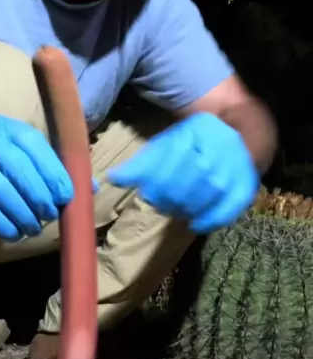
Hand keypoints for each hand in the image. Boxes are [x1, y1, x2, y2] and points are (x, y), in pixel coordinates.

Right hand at [0, 112, 74, 240]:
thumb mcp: (20, 169)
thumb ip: (51, 173)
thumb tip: (91, 187)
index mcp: (0, 126)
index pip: (32, 142)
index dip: (53, 170)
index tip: (66, 195)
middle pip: (18, 167)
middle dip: (40, 196)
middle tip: (50, 215)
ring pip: (3, 191)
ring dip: (25, 215)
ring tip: (33, 228)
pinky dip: (6, 225)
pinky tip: (14, 233)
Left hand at [107, 112, 259, 232]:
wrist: (242, 136)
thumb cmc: (195, 144)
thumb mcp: (168, 144)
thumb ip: (142, 162)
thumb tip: (113, 178)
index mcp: (194, 134)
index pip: (167, 164)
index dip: (153, 183)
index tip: (147, 193)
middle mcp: (216, 149)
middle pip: (183, 185)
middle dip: (166, 199)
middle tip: (160, 204)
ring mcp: (234, 170)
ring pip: (202, 199)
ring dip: (183, 210)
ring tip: (176, 211)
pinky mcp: (245, 188)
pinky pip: (225, 211)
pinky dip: (208, 221)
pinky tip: (195, 224)